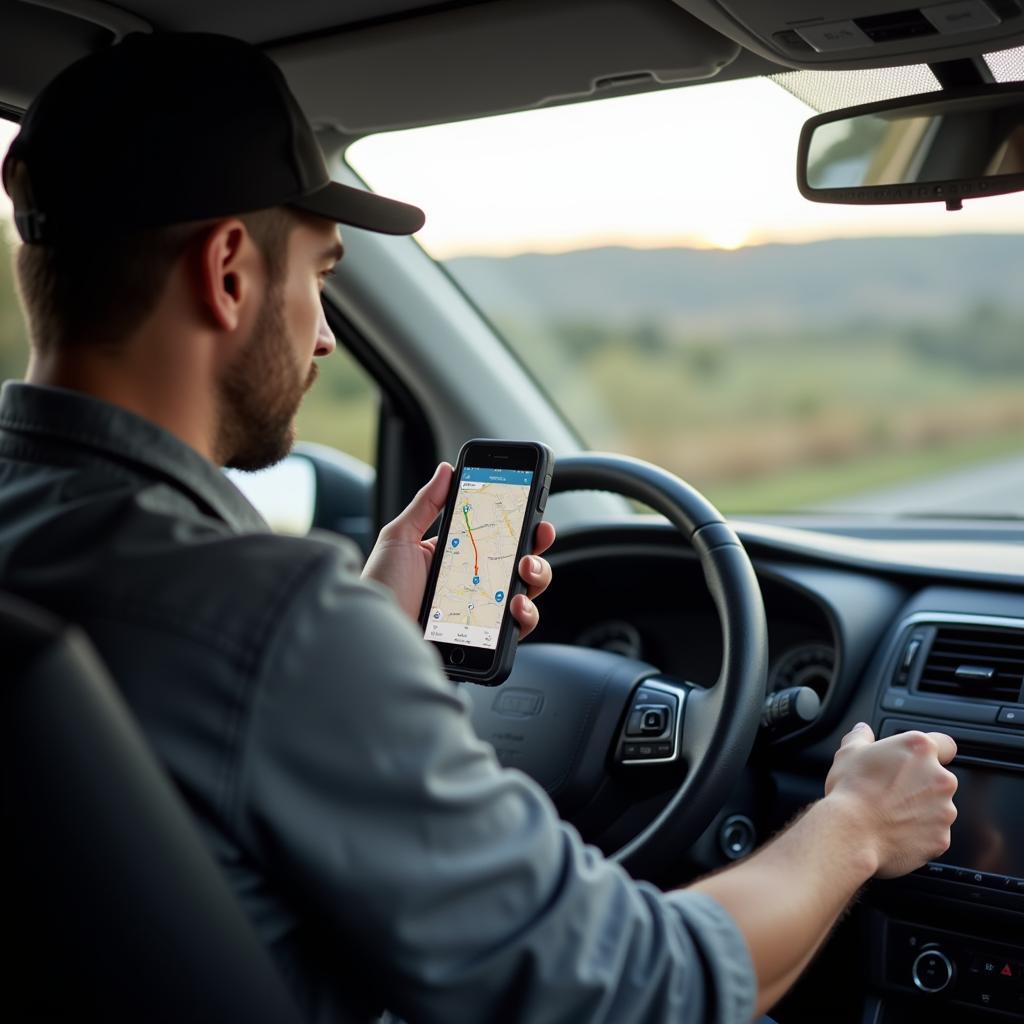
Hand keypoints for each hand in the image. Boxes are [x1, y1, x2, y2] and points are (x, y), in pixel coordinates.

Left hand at [362, 462, 555, 635]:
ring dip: (538, 576)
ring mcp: (481, 612)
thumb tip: (446, 470)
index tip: (531, 506)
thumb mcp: (399, 537)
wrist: (372, 634)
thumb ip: (425, 503)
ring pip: (527, 593)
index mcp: (455, 557)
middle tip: (537, 535)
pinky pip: (517, 628)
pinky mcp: (485, 638)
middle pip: (519, 562)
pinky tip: (516, 605)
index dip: (518, 523)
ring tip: (525, 569)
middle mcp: (472, 584)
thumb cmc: (380, 587)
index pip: (495, 536)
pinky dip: (526, 615)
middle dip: (536, 546)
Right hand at [824, 723, 957, 878]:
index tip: (918, 762)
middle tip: (893, 791)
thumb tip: (863, 731)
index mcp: (919, 749)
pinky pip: (934, 833)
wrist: (851, 832)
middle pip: (940, 779)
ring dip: (921, 810)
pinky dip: (919, 834)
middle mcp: (940, 777)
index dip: (933, 753)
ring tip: (891, 814)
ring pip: (939, 808)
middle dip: (922, 785)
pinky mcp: (942, 838)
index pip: (945, 745)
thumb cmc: (850, 791)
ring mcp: (944, 810)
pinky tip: (896, 831)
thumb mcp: (848, 752)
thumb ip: (861, 737)